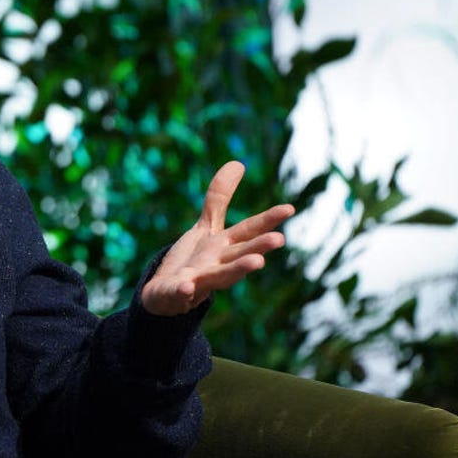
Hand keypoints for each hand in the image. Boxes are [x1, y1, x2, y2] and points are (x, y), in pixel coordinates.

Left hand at [141, 161, 294, 315]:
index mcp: (226, 247)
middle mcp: (218, 264)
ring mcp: (199, 281)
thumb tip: (238, 163)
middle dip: (259, 247)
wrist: (167, 294)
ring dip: (237, 270)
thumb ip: (220, 198)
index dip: (268, 219)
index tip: (290, 208)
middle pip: (240, 254)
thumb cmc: (194, 261)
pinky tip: (187, 287)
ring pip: (220, 276)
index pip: (249, 230)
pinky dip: (183, 291)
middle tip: (279, 239)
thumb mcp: (206, 227)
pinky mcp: (176, 293)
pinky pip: (179, 293)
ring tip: (257, 263)